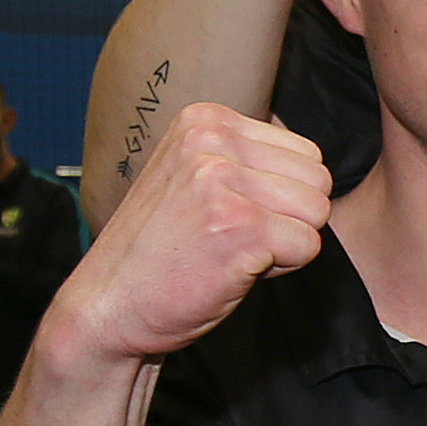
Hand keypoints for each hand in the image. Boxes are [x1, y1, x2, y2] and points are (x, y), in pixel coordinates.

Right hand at [50, 103, 330, 365]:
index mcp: (205, 120)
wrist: (108, 305)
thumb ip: (247, 160)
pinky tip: (232, 268)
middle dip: (290, 217)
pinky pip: (308, 246)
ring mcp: (222, 181)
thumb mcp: (195, 177)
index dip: (282, 195)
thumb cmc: (160, 250)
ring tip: (232, 250)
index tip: (231, 214)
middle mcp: (212, 140)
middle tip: (235, 237)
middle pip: (318, 179)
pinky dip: (281, 268)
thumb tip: (316, 166)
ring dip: (286, 242)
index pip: (305, 152)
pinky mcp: (240, 226)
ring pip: (317, 212)